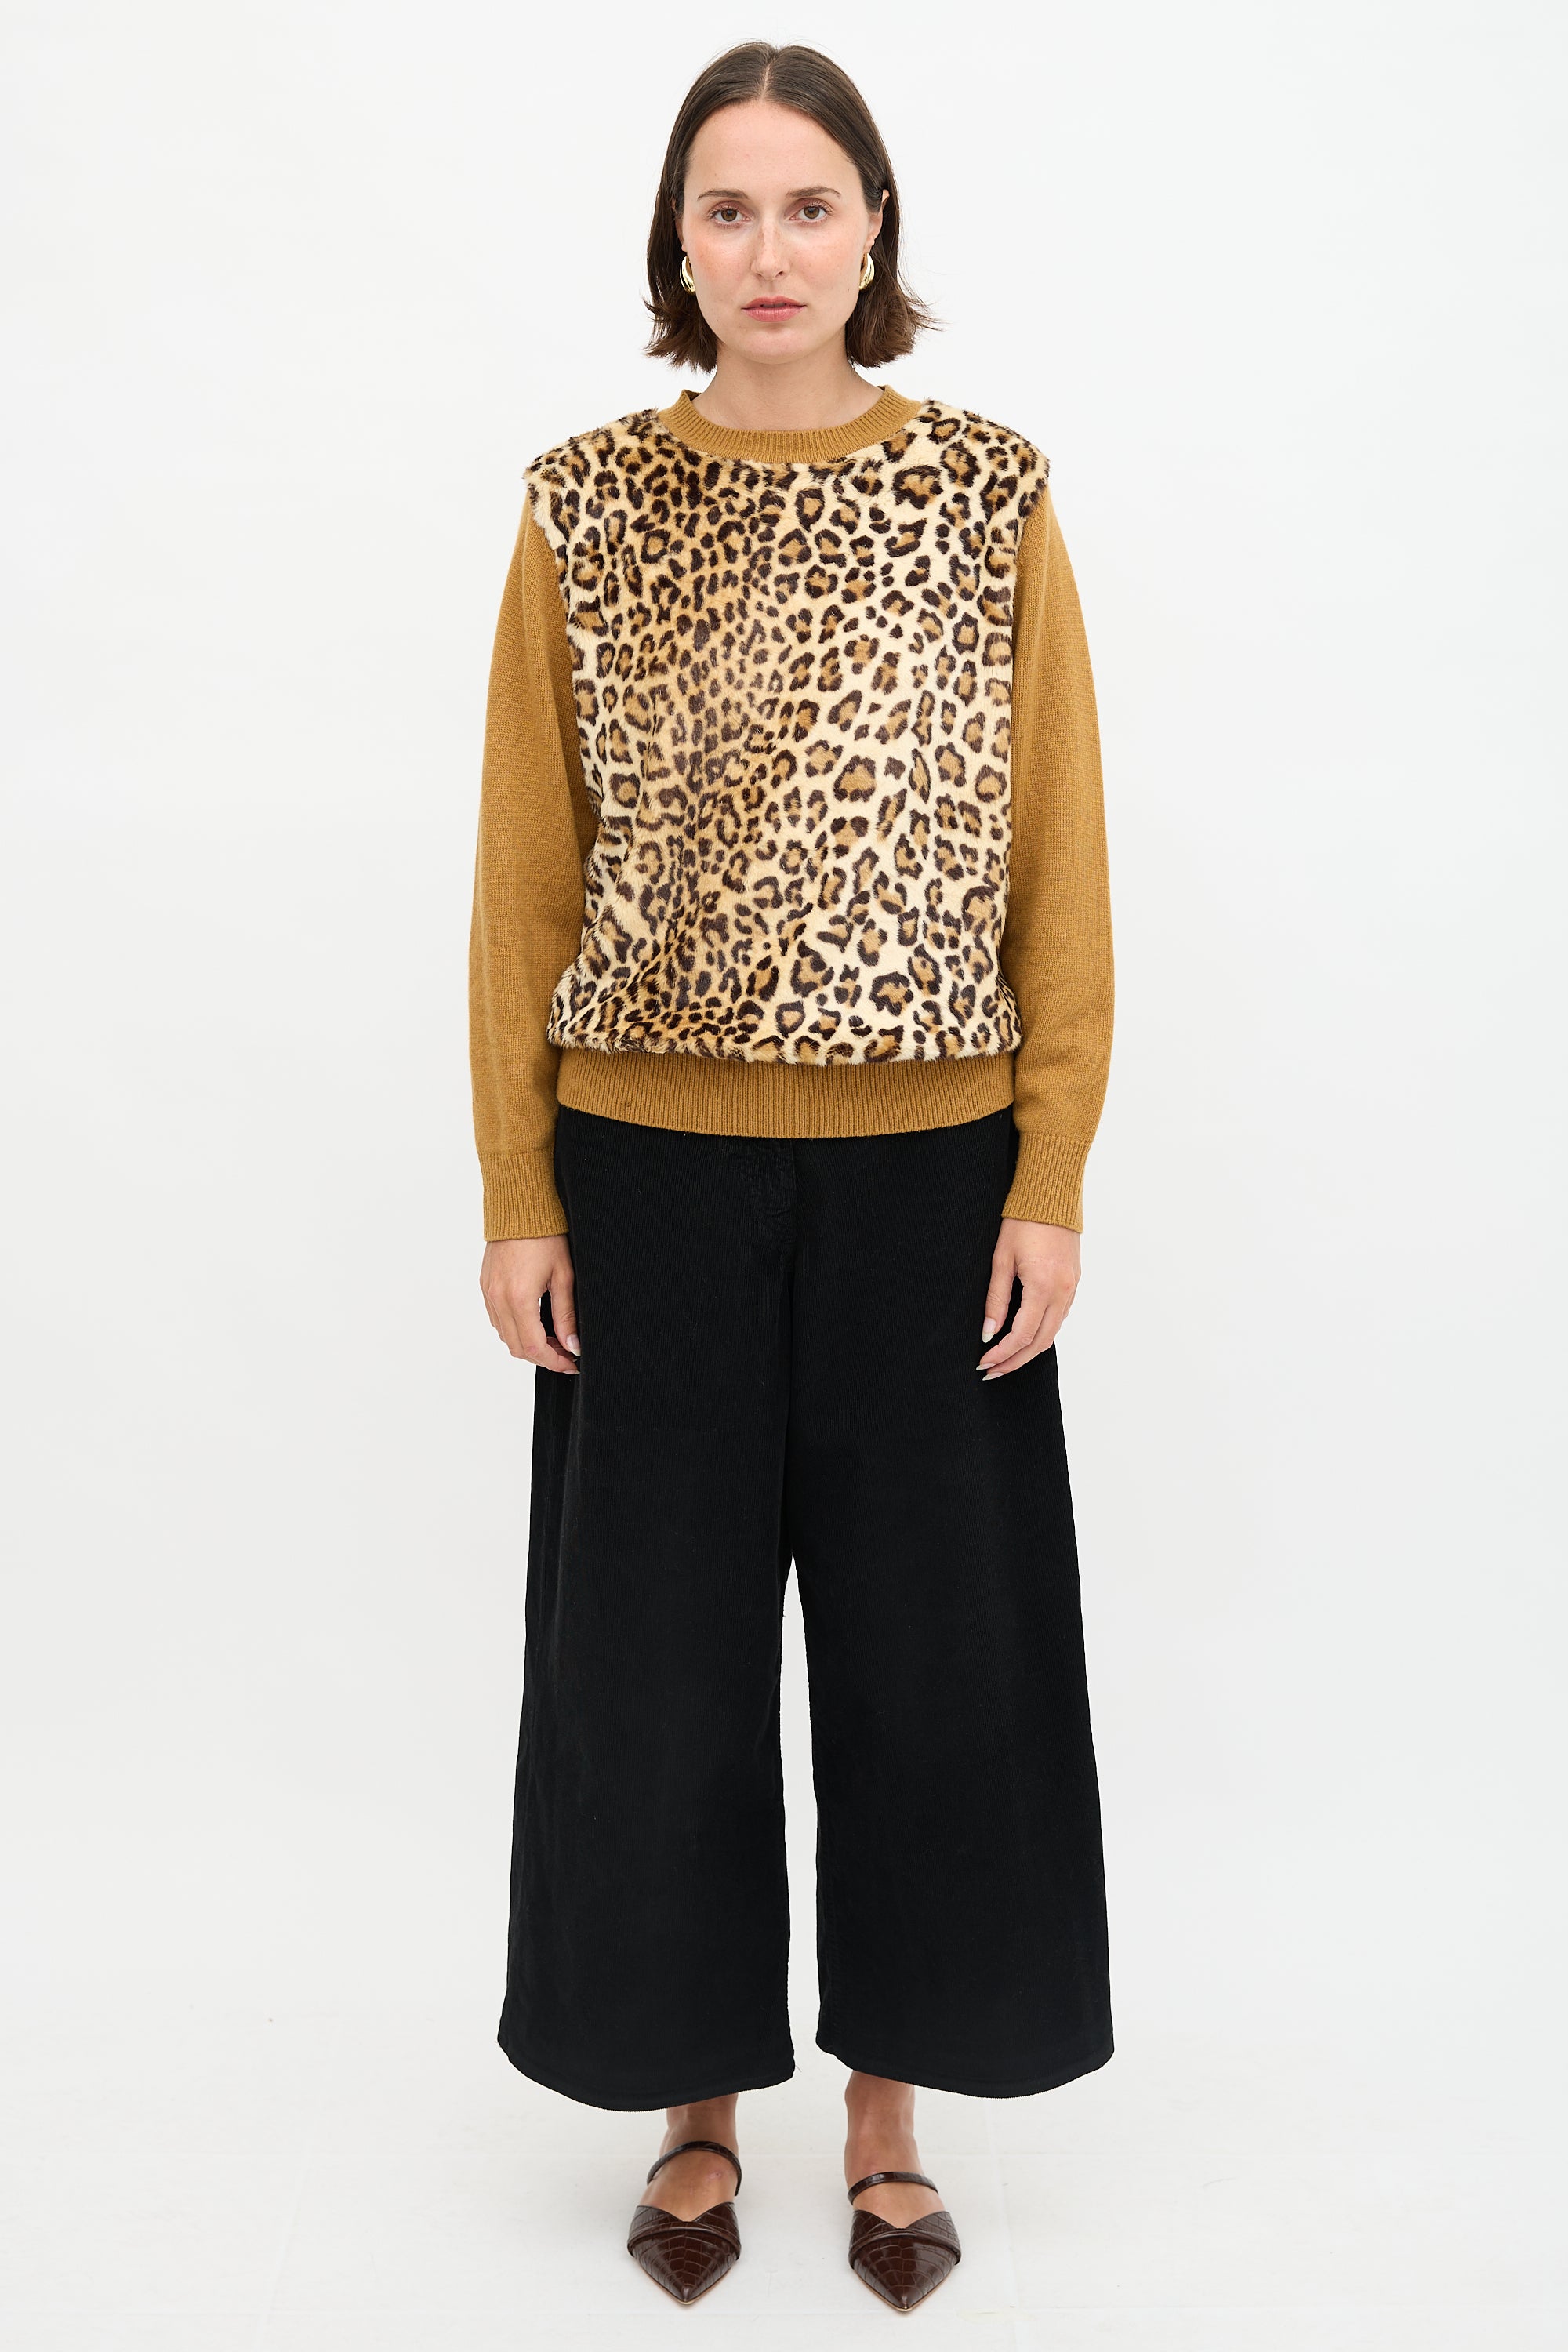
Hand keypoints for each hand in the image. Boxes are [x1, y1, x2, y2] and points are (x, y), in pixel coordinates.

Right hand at [480, 1235, 579, 1373]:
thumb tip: (572, 1345)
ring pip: (505, 1336)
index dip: (554, 1361)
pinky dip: (515, 1329)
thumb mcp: (564, 1277)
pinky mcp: (485, 1287)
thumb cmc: (545, 1236)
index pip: (535, 1347)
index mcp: (519, 1299)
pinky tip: (534, 1322)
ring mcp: (488, 1293)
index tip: (571, 1364)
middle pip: (518, 1347)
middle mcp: (499, 1299)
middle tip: (566, 1352)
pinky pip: (497, 1320)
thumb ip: (566, 1315)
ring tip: (553, 1338)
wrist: (519, 1208)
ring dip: (528, 1344)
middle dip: (543, 1356)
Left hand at [976, 1217, 1080, 1379]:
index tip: (983, 1363)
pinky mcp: (1075, 1283)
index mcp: (1043, 1288)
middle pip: (1039, 1343)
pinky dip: (1042, 1333)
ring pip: (1052, 1333)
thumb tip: (988, 1333)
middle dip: (1015, 1361)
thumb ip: (996, 1300)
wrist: (1051, 1197)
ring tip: (1005, 1360)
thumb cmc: (1022, 1223)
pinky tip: (1025, 1336)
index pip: (1021, 1336)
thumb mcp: (1001, 1261)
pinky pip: (1060, 1317)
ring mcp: (1072, 1289)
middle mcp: (1063, 1293)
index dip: (1001, 1354)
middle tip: (992, 1372)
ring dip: (1029, 1351)